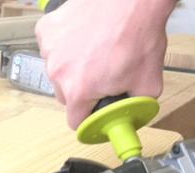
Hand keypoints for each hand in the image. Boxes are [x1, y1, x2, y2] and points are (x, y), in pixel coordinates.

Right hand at [35, 0, 174, 128]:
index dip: (88, 118)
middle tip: (101, 75)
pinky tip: (83, 35)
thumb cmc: (138, 33)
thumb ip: (136, 106)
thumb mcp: (148, 82)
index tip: (95, 111)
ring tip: (95, 50)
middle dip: (81, 91)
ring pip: (58, 70)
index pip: (75, 121)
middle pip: (65, 96)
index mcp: (79, 91)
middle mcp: (58, 72)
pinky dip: (64, 44)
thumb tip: (132, 116)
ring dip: (72, 66)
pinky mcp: (46, 30)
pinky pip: (52, 47)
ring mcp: (49, 49)